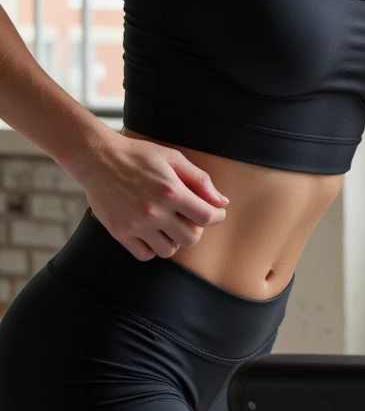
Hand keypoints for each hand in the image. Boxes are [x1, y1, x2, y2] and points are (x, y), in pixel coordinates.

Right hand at [77, 128, 230, 261]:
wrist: (97, 158)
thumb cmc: (137, 156)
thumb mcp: (173, 158)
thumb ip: (200, 180)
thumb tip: (222, 201)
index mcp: (171, 191)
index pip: (206, 217)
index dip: (217, 217)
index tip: (215, 213)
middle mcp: (154, 212)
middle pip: (191, 239)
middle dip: (196, 229)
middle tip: (189, 218)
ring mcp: (136, 225)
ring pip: (169, 250)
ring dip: (174, 240)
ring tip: (169, 225)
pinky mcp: (120, 233)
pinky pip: (145, 255)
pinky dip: (152, 248)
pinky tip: (152, 232)